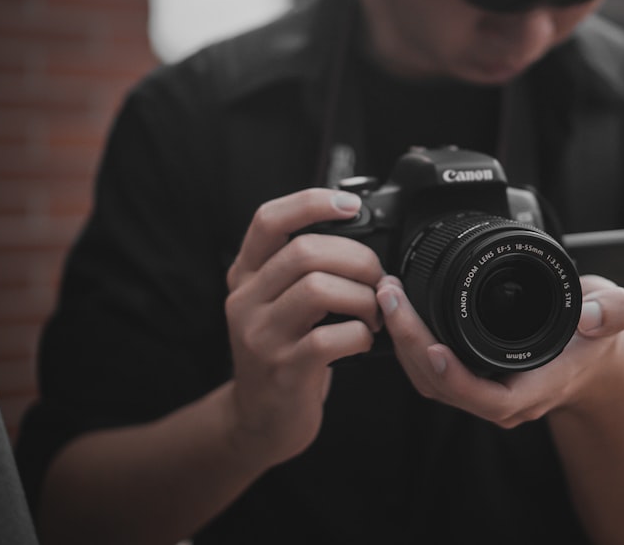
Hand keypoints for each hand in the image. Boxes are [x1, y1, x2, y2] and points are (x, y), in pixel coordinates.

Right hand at [224, 188, 384, 464]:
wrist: (260, 420)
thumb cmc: (283, 352)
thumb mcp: (276, 302)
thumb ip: (300, 268)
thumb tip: (357, 230)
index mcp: (246, 274)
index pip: (268, 219)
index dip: (312, 202)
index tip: (351, 205)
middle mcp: (246, 300)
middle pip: (304, 251)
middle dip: (357, 258)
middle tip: (378, 279)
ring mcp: (261, 336)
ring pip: (318, 289)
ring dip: (363, 296)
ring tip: (373, 312)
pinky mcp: (283, 369)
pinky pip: (331, 338)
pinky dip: (361, 334)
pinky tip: (363, 340)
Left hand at [376, 273, 623, 427]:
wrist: (588, 355)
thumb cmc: (596, 338)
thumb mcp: (616, 312)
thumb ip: (614, 310)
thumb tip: (591, 316)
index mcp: (535, 387)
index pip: (489, 398)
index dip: (457, 378)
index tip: (433, 347)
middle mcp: (502, 398)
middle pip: (444, 387)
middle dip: (411, 343)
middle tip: (393, 297)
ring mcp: (481, 392)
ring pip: (429, 380)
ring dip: (403, 341)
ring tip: (389, 295)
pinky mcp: (466, 378)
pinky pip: (428, 370)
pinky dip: (408, 342)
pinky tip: (399, 308)